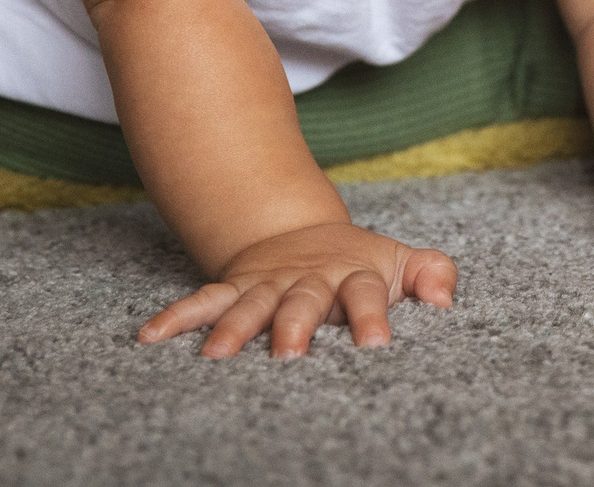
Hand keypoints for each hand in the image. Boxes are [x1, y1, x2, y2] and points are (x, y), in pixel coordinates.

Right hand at [137, 220, 457, 356]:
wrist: (304, 235)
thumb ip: (433, 274)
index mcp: (355, 274)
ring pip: (249, 304)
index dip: (371, 316)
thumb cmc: (363, 267)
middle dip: (295, 326)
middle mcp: (309, 278)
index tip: (376, 346)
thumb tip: (445, 299)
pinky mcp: (236, 286)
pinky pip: (204, 301)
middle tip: (289, 354)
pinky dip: (177, 316)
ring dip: (233, 328)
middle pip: (303, 300)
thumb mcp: (403, 263)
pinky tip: (149, 337)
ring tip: (216, 357)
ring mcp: (269, 282)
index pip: (367, 292)